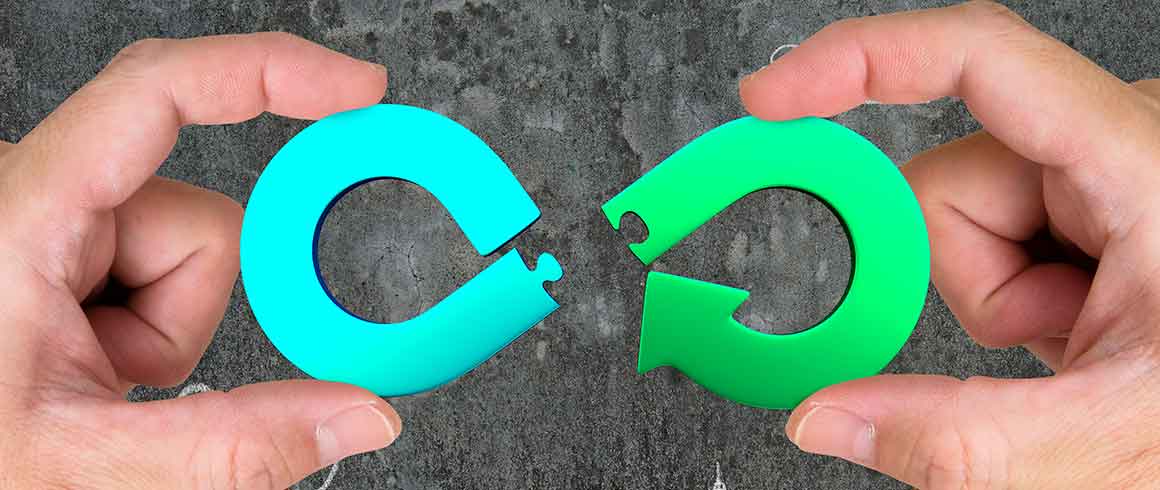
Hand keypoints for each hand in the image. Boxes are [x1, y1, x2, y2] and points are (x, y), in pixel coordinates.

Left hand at [0, 33, 400, 488]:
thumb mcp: (86, 464)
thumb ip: (231, 446)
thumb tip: (360, 412)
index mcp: (17, 218)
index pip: (156, 93)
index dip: (266, 73)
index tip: (355, 89)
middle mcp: (33, 194)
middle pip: (199, 215)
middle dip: (189, 310)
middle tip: (129, 374)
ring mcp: (52, 220)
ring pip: (188, 246)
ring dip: (167, 326)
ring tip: (97, 374)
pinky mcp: (65, 244)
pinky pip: (161, 264)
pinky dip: (149, 323)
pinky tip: (93, 360)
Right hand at [740, 2, 1159, 487]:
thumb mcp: (1113, 440)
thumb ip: (961, 439)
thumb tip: (824, 417)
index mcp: (1147, 165)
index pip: (979, 58)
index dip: (860, 61)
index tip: (774, 100)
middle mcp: (1119, 145)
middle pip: (950, 174)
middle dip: (966, 277)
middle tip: (1036, 337)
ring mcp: (1100, 177)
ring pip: (959, 212)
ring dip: (994, 295)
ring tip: (1074, 339)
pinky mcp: (1084, 209)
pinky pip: (987, 236)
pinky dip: (1010, 295)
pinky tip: (1075, 327)